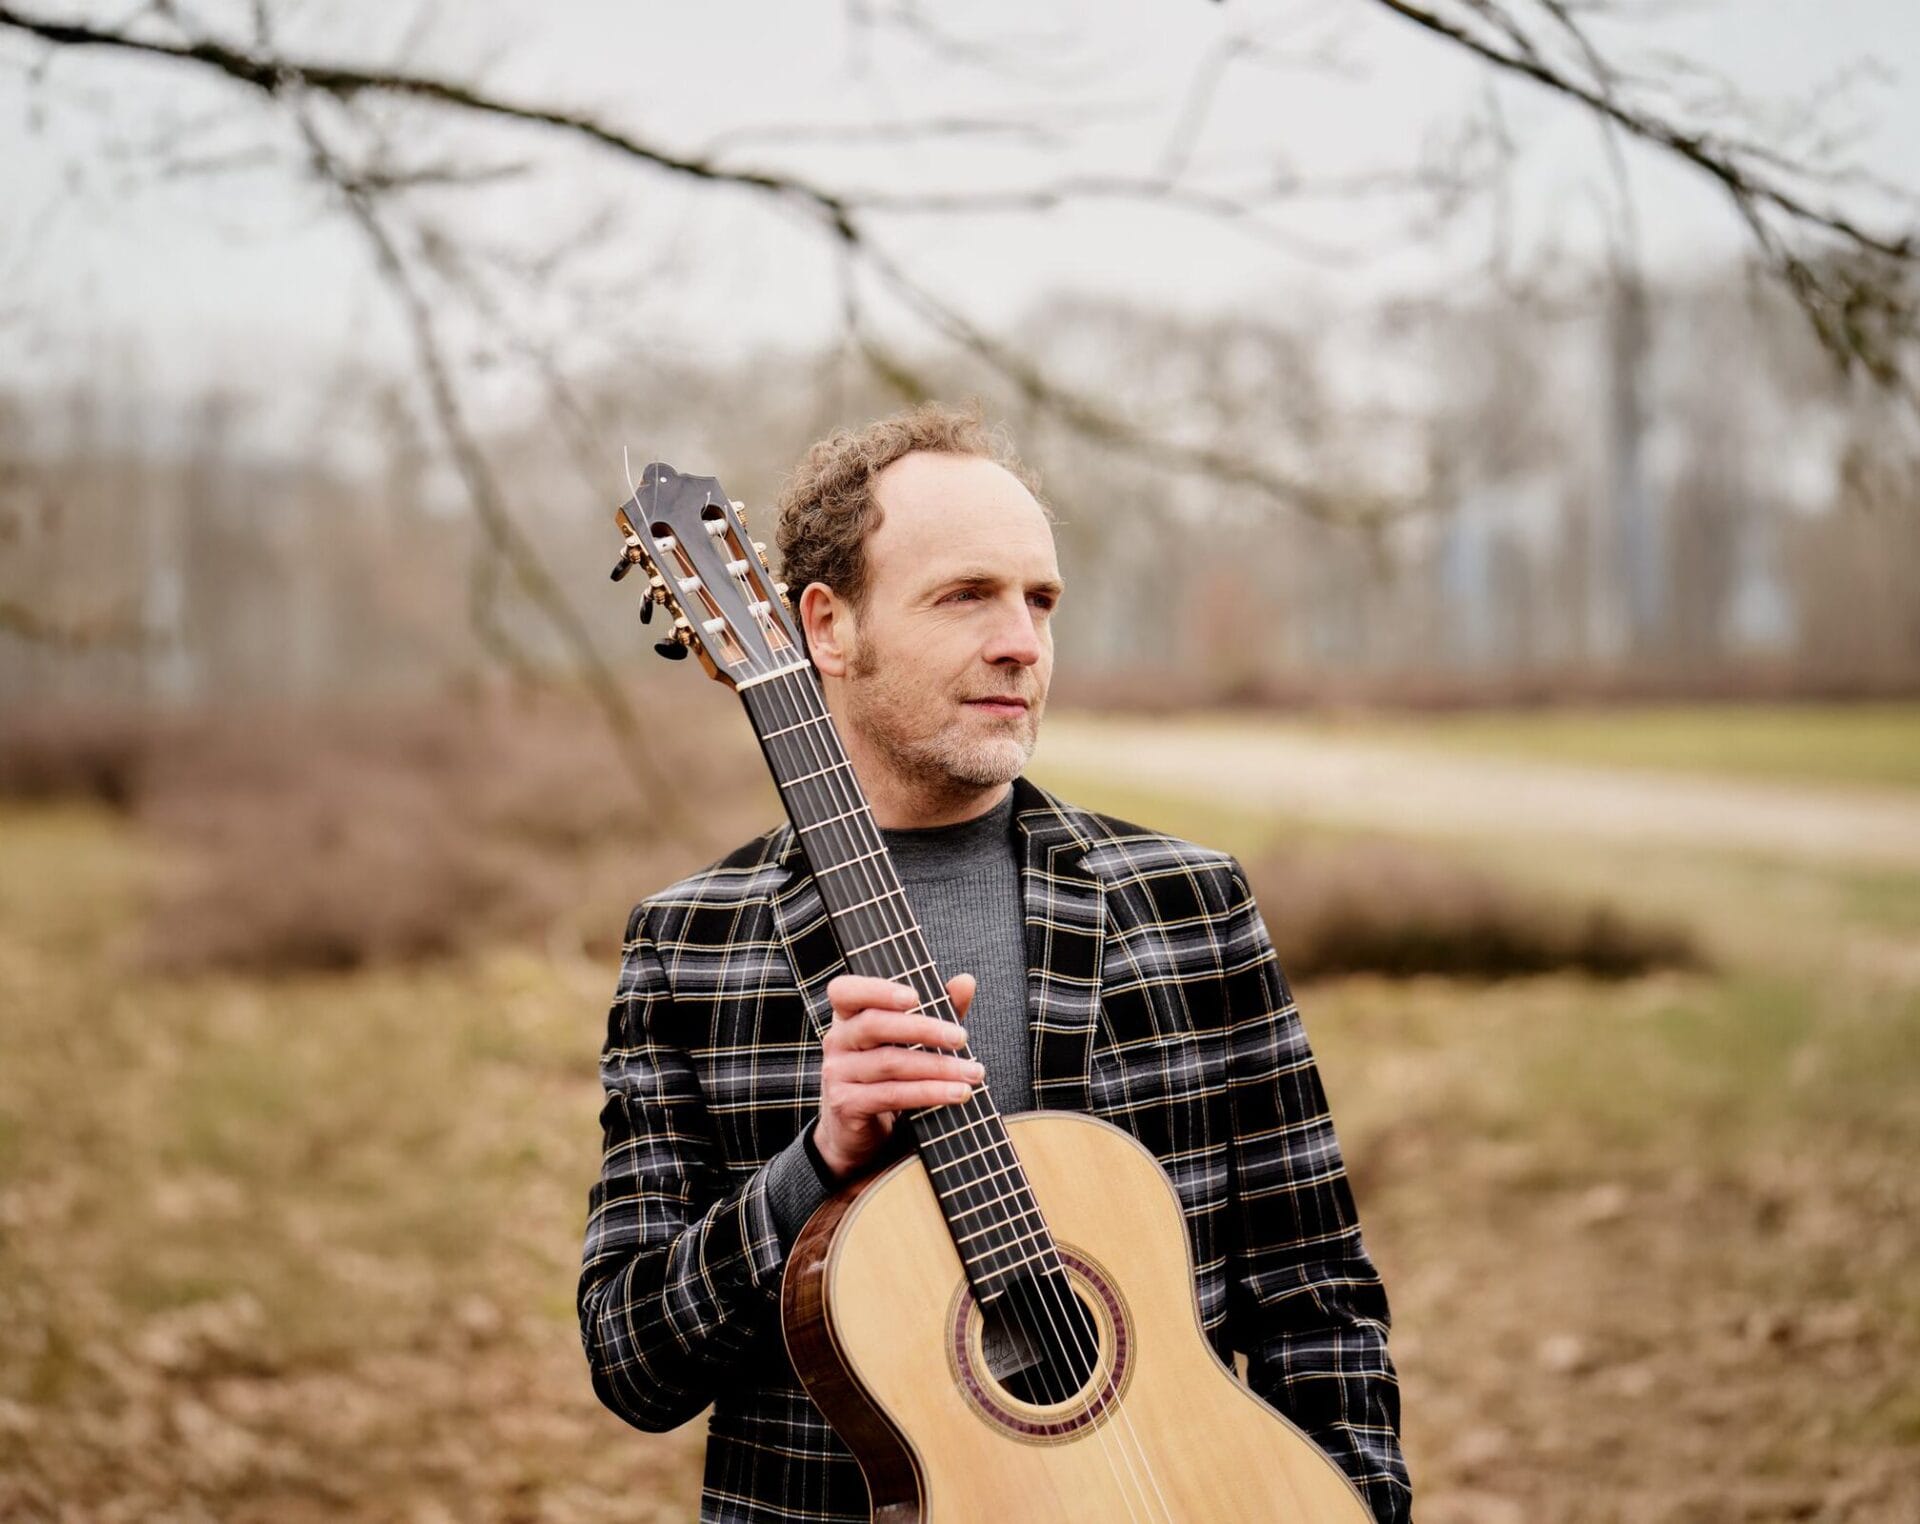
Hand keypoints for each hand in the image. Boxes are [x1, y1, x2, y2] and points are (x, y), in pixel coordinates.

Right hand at [814, 972, 979, 1182]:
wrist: (857, 1132)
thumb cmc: (887, 1076)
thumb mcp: (910, 1041)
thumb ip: (936, 1009)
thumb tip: (966, 981)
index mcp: (848, 1017)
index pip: (846, 991)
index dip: (877, 990)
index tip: (915, 997)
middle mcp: (837, 1041)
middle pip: (875, 1025)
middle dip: (924, 1029)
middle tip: (962, 1037)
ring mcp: (837, 1074)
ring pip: (890, 1063)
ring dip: (937, 1067)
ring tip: (972, 1073)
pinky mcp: (847, 1104)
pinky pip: (892, 1094)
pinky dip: (929, 1093)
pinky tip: (956, 1094)